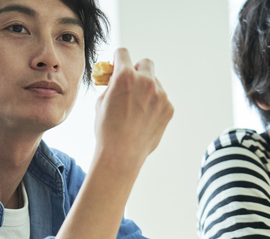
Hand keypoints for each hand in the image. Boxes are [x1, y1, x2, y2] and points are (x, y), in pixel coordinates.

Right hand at [94, 48, 173, 171]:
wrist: (121, 154)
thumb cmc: (107, 130)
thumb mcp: (101, 102)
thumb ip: (111, 85)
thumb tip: (116, 78)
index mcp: (125, 77)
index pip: (123, 53)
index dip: (118, 59)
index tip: (117, 64)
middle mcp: (145, 82)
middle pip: (145, 63)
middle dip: (137, 69)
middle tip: (131, 82)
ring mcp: (160, 95)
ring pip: (154, 83)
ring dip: (146, 89)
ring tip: (136, 109)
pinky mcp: (168, 108)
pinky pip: (161, 99)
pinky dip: (154, 105)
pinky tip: (144, 119)